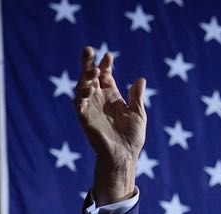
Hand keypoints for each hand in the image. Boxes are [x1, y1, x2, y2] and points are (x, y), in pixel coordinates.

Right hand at [74, 46, 146, 204]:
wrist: (124, 156)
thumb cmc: (132, 138)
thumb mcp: (138, 114)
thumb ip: (136, 97)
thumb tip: (140, 79)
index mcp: (112, 97)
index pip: (105, 76)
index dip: (105, 65)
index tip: (108, 56)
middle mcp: (99, 100)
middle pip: (90, 77)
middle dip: (88, 63)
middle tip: (88, 50)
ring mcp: (91, 108)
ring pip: (83, 87)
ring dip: (85, 77)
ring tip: (93, 69)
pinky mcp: (85, 118)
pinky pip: (80, 103)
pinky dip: (82, 94)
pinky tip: (89, 87)